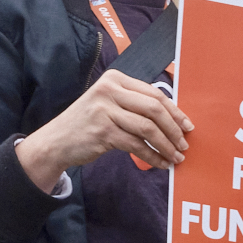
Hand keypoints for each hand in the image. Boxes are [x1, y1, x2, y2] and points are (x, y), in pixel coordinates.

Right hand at [15, 68, 193, 189]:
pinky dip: (153, 156)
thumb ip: (133, 104)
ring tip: (175, 156)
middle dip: (174, 129)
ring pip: (148, 128)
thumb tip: (172, 117)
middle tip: (183, 144)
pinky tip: (160, 163)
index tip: (187, 126)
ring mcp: (104, 110)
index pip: (154, 94)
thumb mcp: (107, 104)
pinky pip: (137, 145)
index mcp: (114, 79)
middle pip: (154, 109)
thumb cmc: (86, 124)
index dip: (175, 111)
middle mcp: (109, 91)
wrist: (56, 142)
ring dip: (166, 145)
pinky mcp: (103, 131)